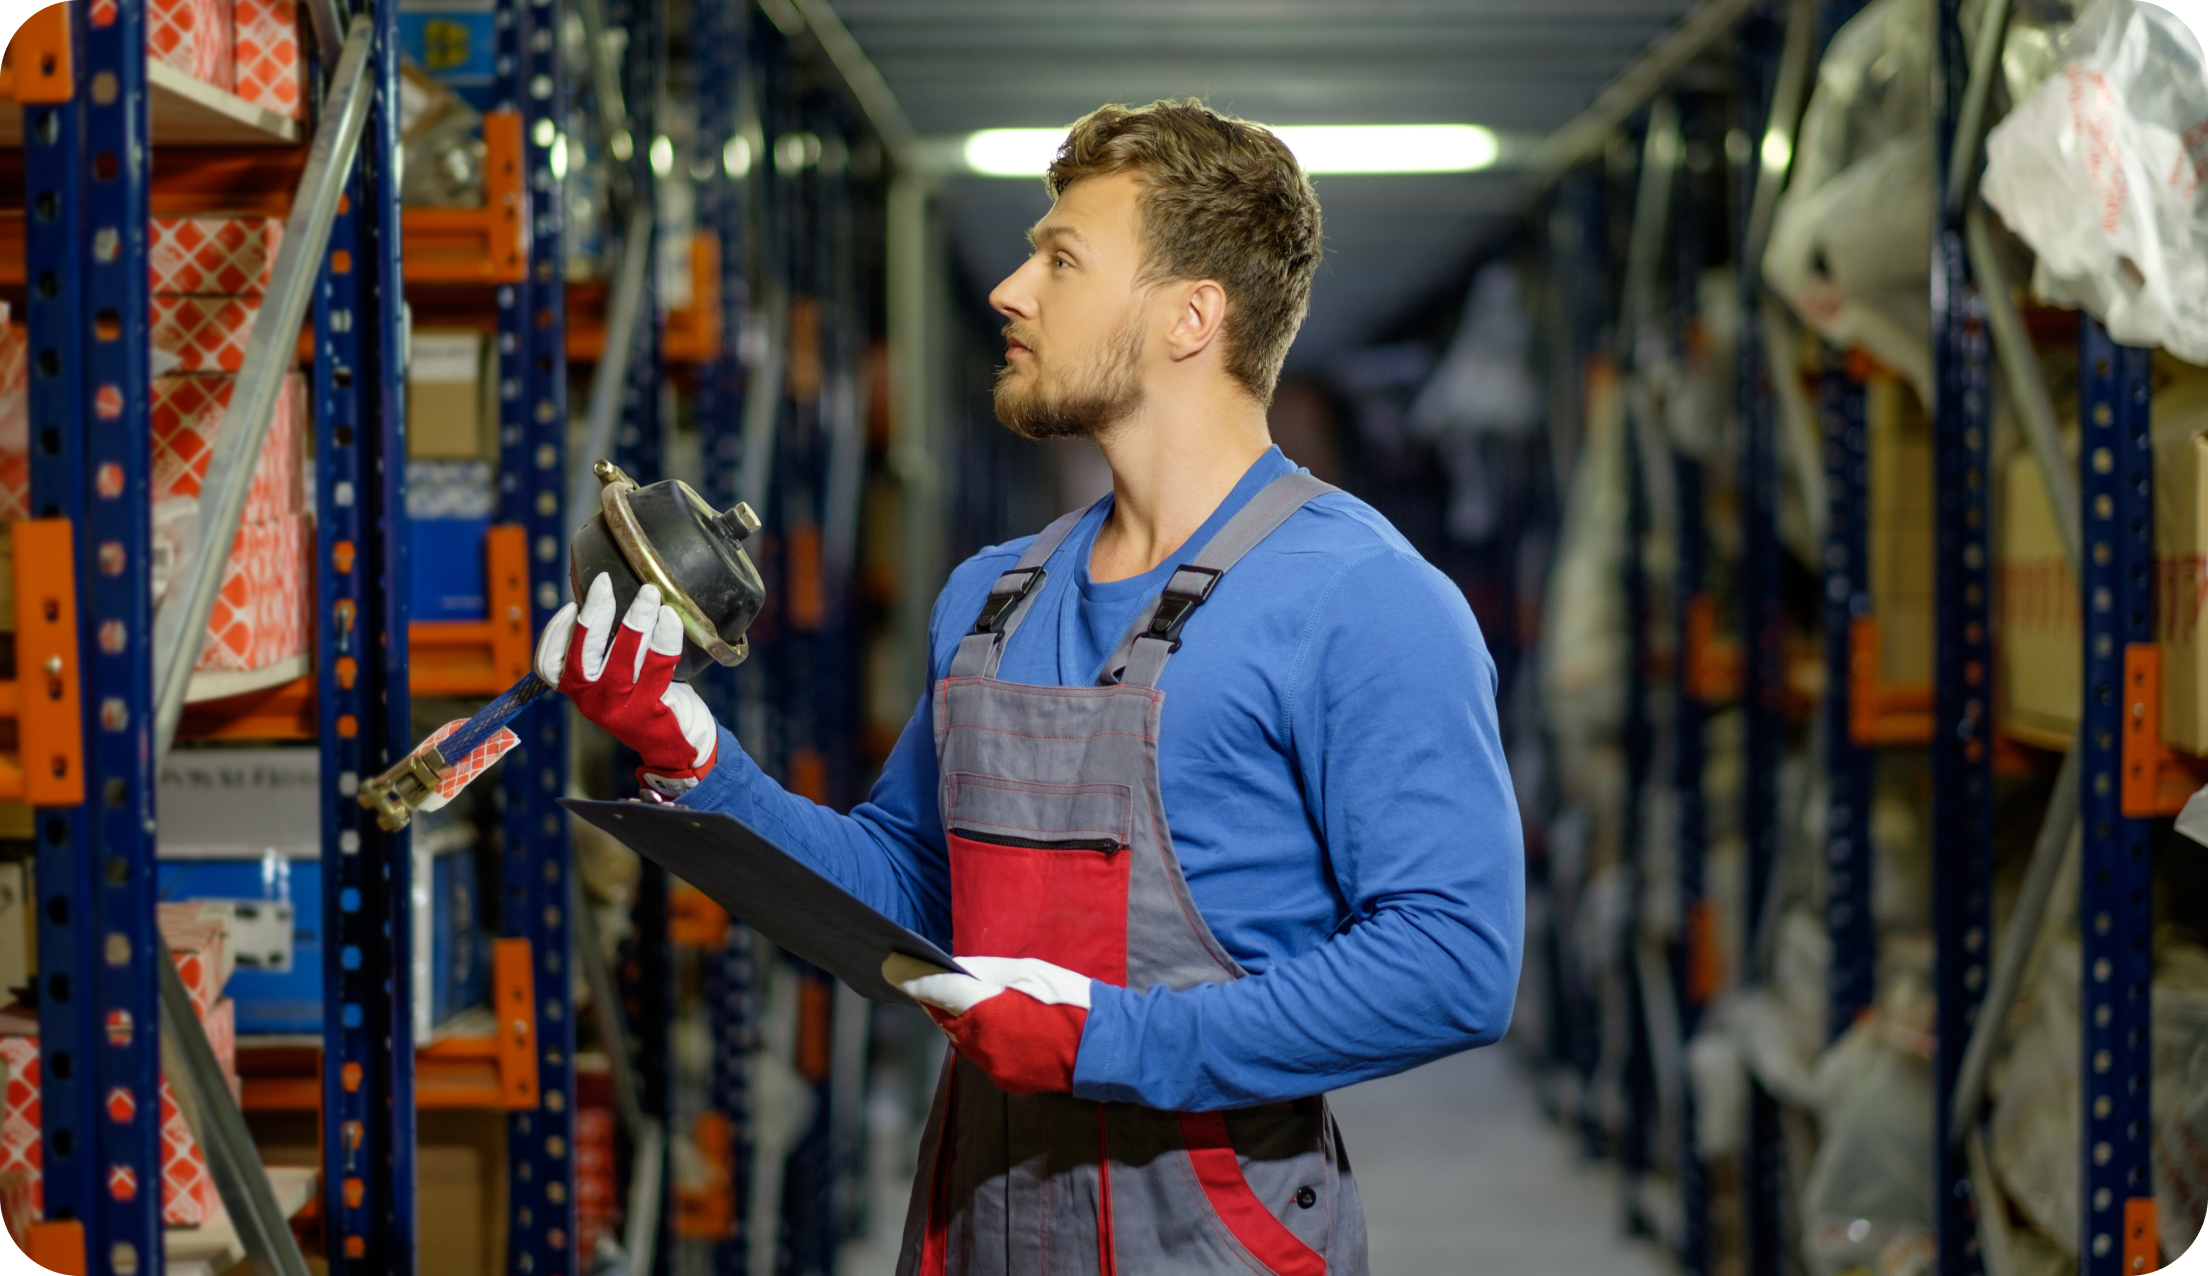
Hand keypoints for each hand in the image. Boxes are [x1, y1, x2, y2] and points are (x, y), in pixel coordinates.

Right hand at [538, 573, 717, 795]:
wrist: (676, 744)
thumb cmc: (644, 697)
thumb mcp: (614, 676)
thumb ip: (604, 647)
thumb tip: (602, 597)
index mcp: (576, 690)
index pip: (549, 662)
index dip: (557, 630)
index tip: (573, 604)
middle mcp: (592, 700)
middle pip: (583, 652)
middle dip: (595, 613)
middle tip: (605, 583)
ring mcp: (620, 706)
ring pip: (623, 656)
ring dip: (636, 619)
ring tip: (649, 593)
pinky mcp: (650, 708)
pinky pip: (657, 665)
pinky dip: (665, 637)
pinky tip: (671, 618)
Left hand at [885, 954, 1091, 1094]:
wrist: (1104, 1048)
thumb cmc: (1068, 1000)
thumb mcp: (1028, 971)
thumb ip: (985, 971)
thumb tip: (956, 969)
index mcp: (984, 1010)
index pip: (936, 991)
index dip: (912, 978)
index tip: (892, 966)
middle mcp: (980, 1043)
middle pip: (944, 1017)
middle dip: (937, 999)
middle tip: (933, 979)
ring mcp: (992, 1065)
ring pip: (961, 1038)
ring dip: (960, 1019)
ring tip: (970, 1000)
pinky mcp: (1005, 1080)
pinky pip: (982, 1054)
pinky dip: (982, 1038)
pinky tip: (998, 1024)